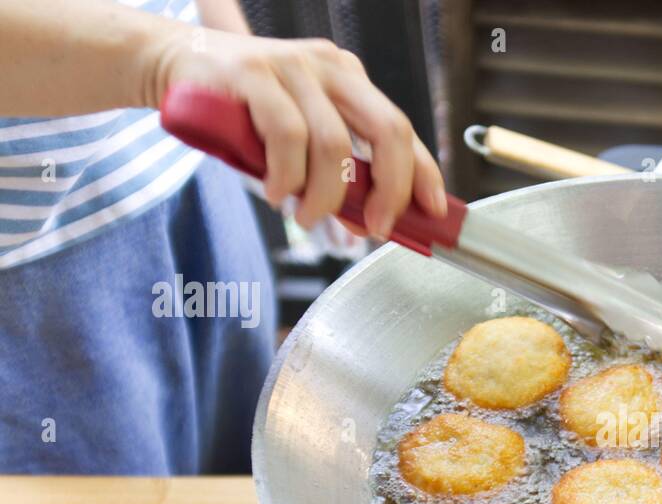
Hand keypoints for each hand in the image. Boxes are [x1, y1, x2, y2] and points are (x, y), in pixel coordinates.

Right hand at [144, 28, 445, 235]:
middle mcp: (328, 67)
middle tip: (375, 227)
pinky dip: (287, 177)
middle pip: (387, 129)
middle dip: (390, 188)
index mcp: (348, 78)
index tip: (433, 212)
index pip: (401, 128)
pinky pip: (288, 137)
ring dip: (325, 195)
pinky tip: (278, 194)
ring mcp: (292, 66)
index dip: (423, 172)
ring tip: (305, 214)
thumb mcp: (298, 133)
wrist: (173, 63)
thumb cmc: (242, 111)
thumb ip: (334, 168)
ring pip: (334, 144)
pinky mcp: (253, 74)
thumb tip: (367, 224)